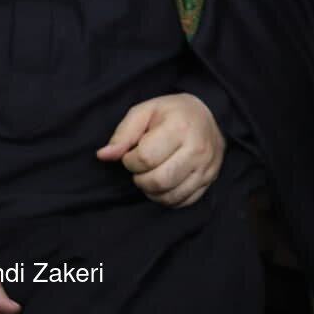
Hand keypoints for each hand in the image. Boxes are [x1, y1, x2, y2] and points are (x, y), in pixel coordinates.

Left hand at [96, 93, 224, 207]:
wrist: (210, 114)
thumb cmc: (172, 113)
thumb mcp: (145, 112)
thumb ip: (123, 134)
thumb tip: (103, 156)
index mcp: (179, 127)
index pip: (145, 158)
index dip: (130, 160)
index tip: (131, 153)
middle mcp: (197, 149)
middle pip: (158, 181)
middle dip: (140, 179)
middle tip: (140, 168)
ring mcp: (206, 167)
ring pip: (170, 196)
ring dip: (152, 191)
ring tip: (150, 175)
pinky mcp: (210, 180)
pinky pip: (183, 202)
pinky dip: (167, 198)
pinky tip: (163, 184)